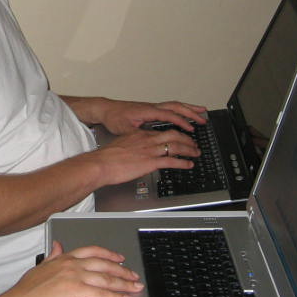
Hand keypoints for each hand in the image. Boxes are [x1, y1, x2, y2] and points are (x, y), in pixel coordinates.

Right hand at [0, 241, 143, 296]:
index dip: (108, 254)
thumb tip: (58, 245)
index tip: (120, 258)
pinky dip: (114, 296)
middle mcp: (71, 264)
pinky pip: (100, 293)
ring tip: (134, 287)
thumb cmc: (26, 291)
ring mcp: (74, 276)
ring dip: (123, 283)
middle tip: (133, 275)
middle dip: (122, 270)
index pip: (91, 251)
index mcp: (63, 258)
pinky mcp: (75, 290)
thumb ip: (52, 256)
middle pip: (103, 264)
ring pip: (105, 278)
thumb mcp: (40, 267)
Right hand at [80, 126, 199, 186]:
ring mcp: (150, 150)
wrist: (100, 164)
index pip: (162, 132)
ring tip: (196, 153)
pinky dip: (183, 162)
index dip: (174, 134)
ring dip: (189, 150)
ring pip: (176, 146)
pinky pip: (172, 160)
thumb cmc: (106, 158)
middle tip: (194, 144)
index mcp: (140, 135)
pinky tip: (189, 165)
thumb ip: (132, 147)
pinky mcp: (150, 162)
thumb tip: (136, 153)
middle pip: (173, 135)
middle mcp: (147, 140)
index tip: (180, 137)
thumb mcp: (121, 146)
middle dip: (187, 139)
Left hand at [98, 98, 207, 134]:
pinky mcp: (152, 109)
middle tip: (204, 119)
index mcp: (148, 111)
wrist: (106, 109)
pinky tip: (185, 115)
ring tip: (201, 112)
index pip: (169, 115)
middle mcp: (152, 107)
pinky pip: (170, 107)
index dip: (181, 122)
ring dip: (189, 108)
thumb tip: (150, 141)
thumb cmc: (114, 118)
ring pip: (175, 105)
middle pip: (176, 106)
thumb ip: (139, 134)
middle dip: (191, 112)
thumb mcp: (125, 129)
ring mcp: (153, 107)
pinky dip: (181, 110)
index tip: (190, 129)